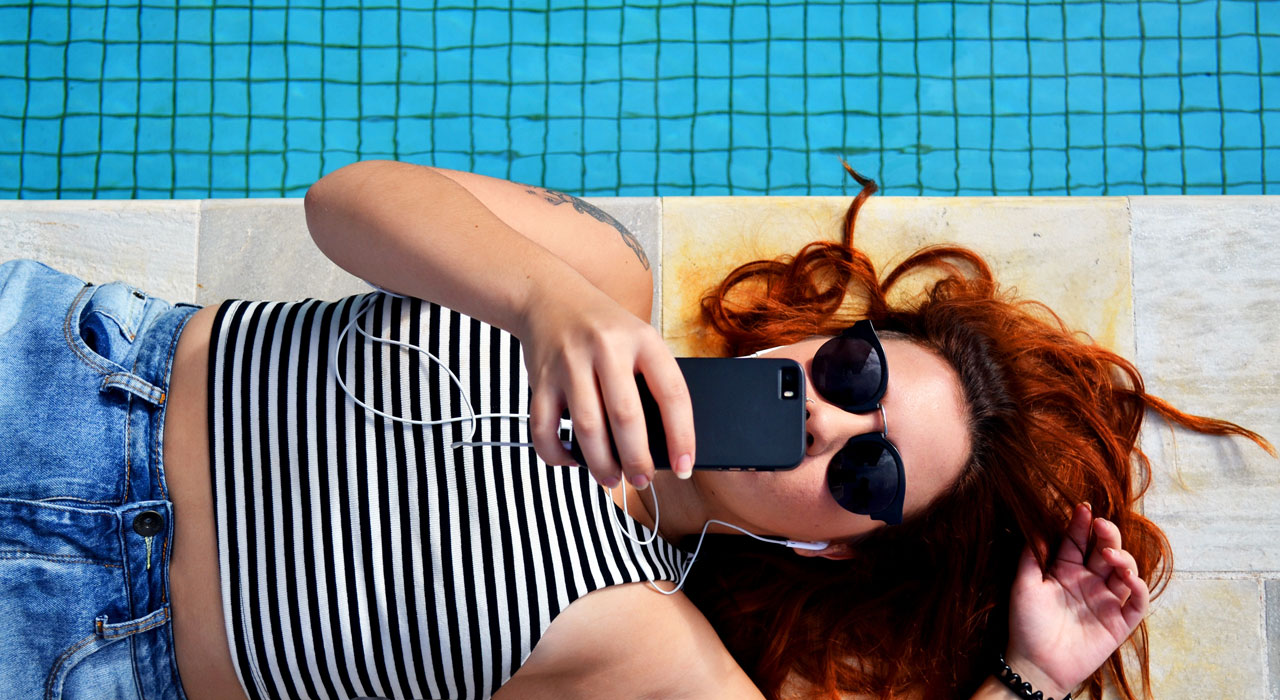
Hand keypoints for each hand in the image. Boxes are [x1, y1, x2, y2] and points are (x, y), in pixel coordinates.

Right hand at [519, 281, 694, 488]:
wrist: (549, 296)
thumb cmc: (605, 329)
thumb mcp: (638, 339)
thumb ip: (650, 380)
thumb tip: (662, 445)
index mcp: (642, 340)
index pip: (672, 393)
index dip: (682, 436)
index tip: (684, 467)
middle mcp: (607, 349)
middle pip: (626, 417)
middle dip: (637, 460)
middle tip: (643, 480)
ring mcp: (570, 363)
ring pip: (587, 428)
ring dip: (601, 464)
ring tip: (611, 479)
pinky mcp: (539, 379)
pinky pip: (544, 428)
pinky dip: (557, 453)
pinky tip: (572, 459)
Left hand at [1004, 504, 1150, 697]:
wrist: (1035, 664)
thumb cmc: (1026, 624)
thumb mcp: (1024, 584)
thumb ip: (1031, 555)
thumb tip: (1035, 523)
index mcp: (1066, 570)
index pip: (1078, 541)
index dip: (1082, 525)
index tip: (1083, 508)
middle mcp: (1088, 582)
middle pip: (1105, 551)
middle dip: (1107, 535)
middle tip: (1102, 525)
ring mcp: (1105, 601)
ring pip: (1126, 572)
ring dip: (1123, 559)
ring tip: (1110, 555)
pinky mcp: (1119, 623)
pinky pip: (1137, 603)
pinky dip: (1139, 588)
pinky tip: (1129, 578)